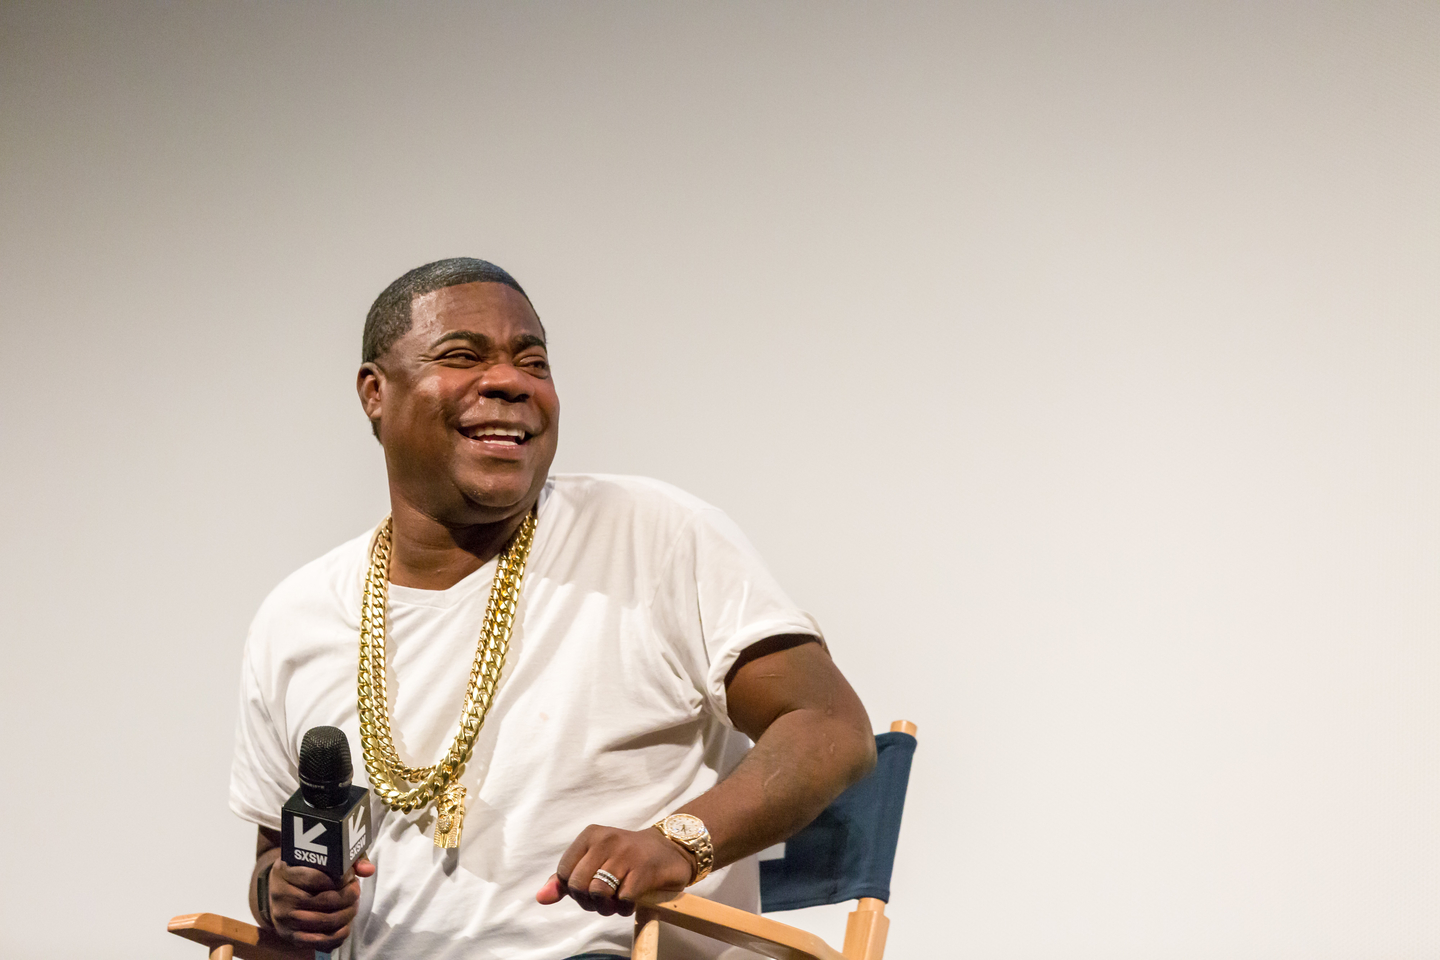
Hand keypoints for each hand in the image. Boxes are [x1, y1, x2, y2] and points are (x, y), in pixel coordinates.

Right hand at [266, 856, 375, 950]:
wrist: (280, 891)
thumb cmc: (305, 870)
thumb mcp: (319, 857)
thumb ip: (347, 859)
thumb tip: (368, 870)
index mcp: (286, 870)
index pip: (317, 878)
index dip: (340, 879)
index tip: (351, 877)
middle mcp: (280, 894)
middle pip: (325, 900)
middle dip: (348, 897)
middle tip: (356, 892)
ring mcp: (283, 917)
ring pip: (324, 921)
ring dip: (346, 915)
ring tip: (353, 906)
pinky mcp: (288, 934)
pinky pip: (317, 941)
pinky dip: (337, 935)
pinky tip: (345, 926)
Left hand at [535, 825, 694, 916]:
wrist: (669, 850)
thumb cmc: (626, 857)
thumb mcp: (594, 860)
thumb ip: (565, 879)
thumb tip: (541, 898)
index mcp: (590, 836)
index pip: (564, 873)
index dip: (574, 890)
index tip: (589, 889)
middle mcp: (606, 840)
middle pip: (579, 886)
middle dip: (589, 901)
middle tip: (604, 899)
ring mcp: (626, 854)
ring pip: (598, 893)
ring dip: (606, 907)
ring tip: (616, 903)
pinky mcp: (643, 870)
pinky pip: (622, 900)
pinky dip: (624, 908)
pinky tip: (631, 902)